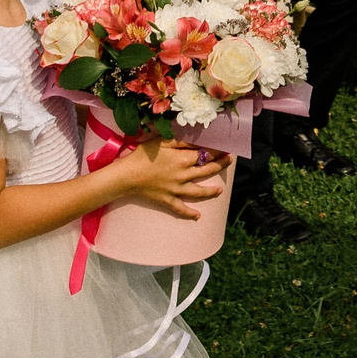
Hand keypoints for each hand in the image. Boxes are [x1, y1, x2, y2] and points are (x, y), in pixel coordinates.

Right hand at [104, 139, 226, 220]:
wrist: (127, 175)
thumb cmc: (144, 155)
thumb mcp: (163, 141)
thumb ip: (181, 141)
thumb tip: (198, 141)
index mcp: (183, 160)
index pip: (205, 155)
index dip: (217, 151)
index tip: (225, 148)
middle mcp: (184, 176)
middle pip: (206, 171)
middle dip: (220, 166)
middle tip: (229, 162)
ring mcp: (176, 190)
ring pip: (198, 192)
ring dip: (210, 191)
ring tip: (220, 190)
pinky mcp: (167, 199)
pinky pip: (181, 208)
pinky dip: (189, 213)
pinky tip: (198, 216)